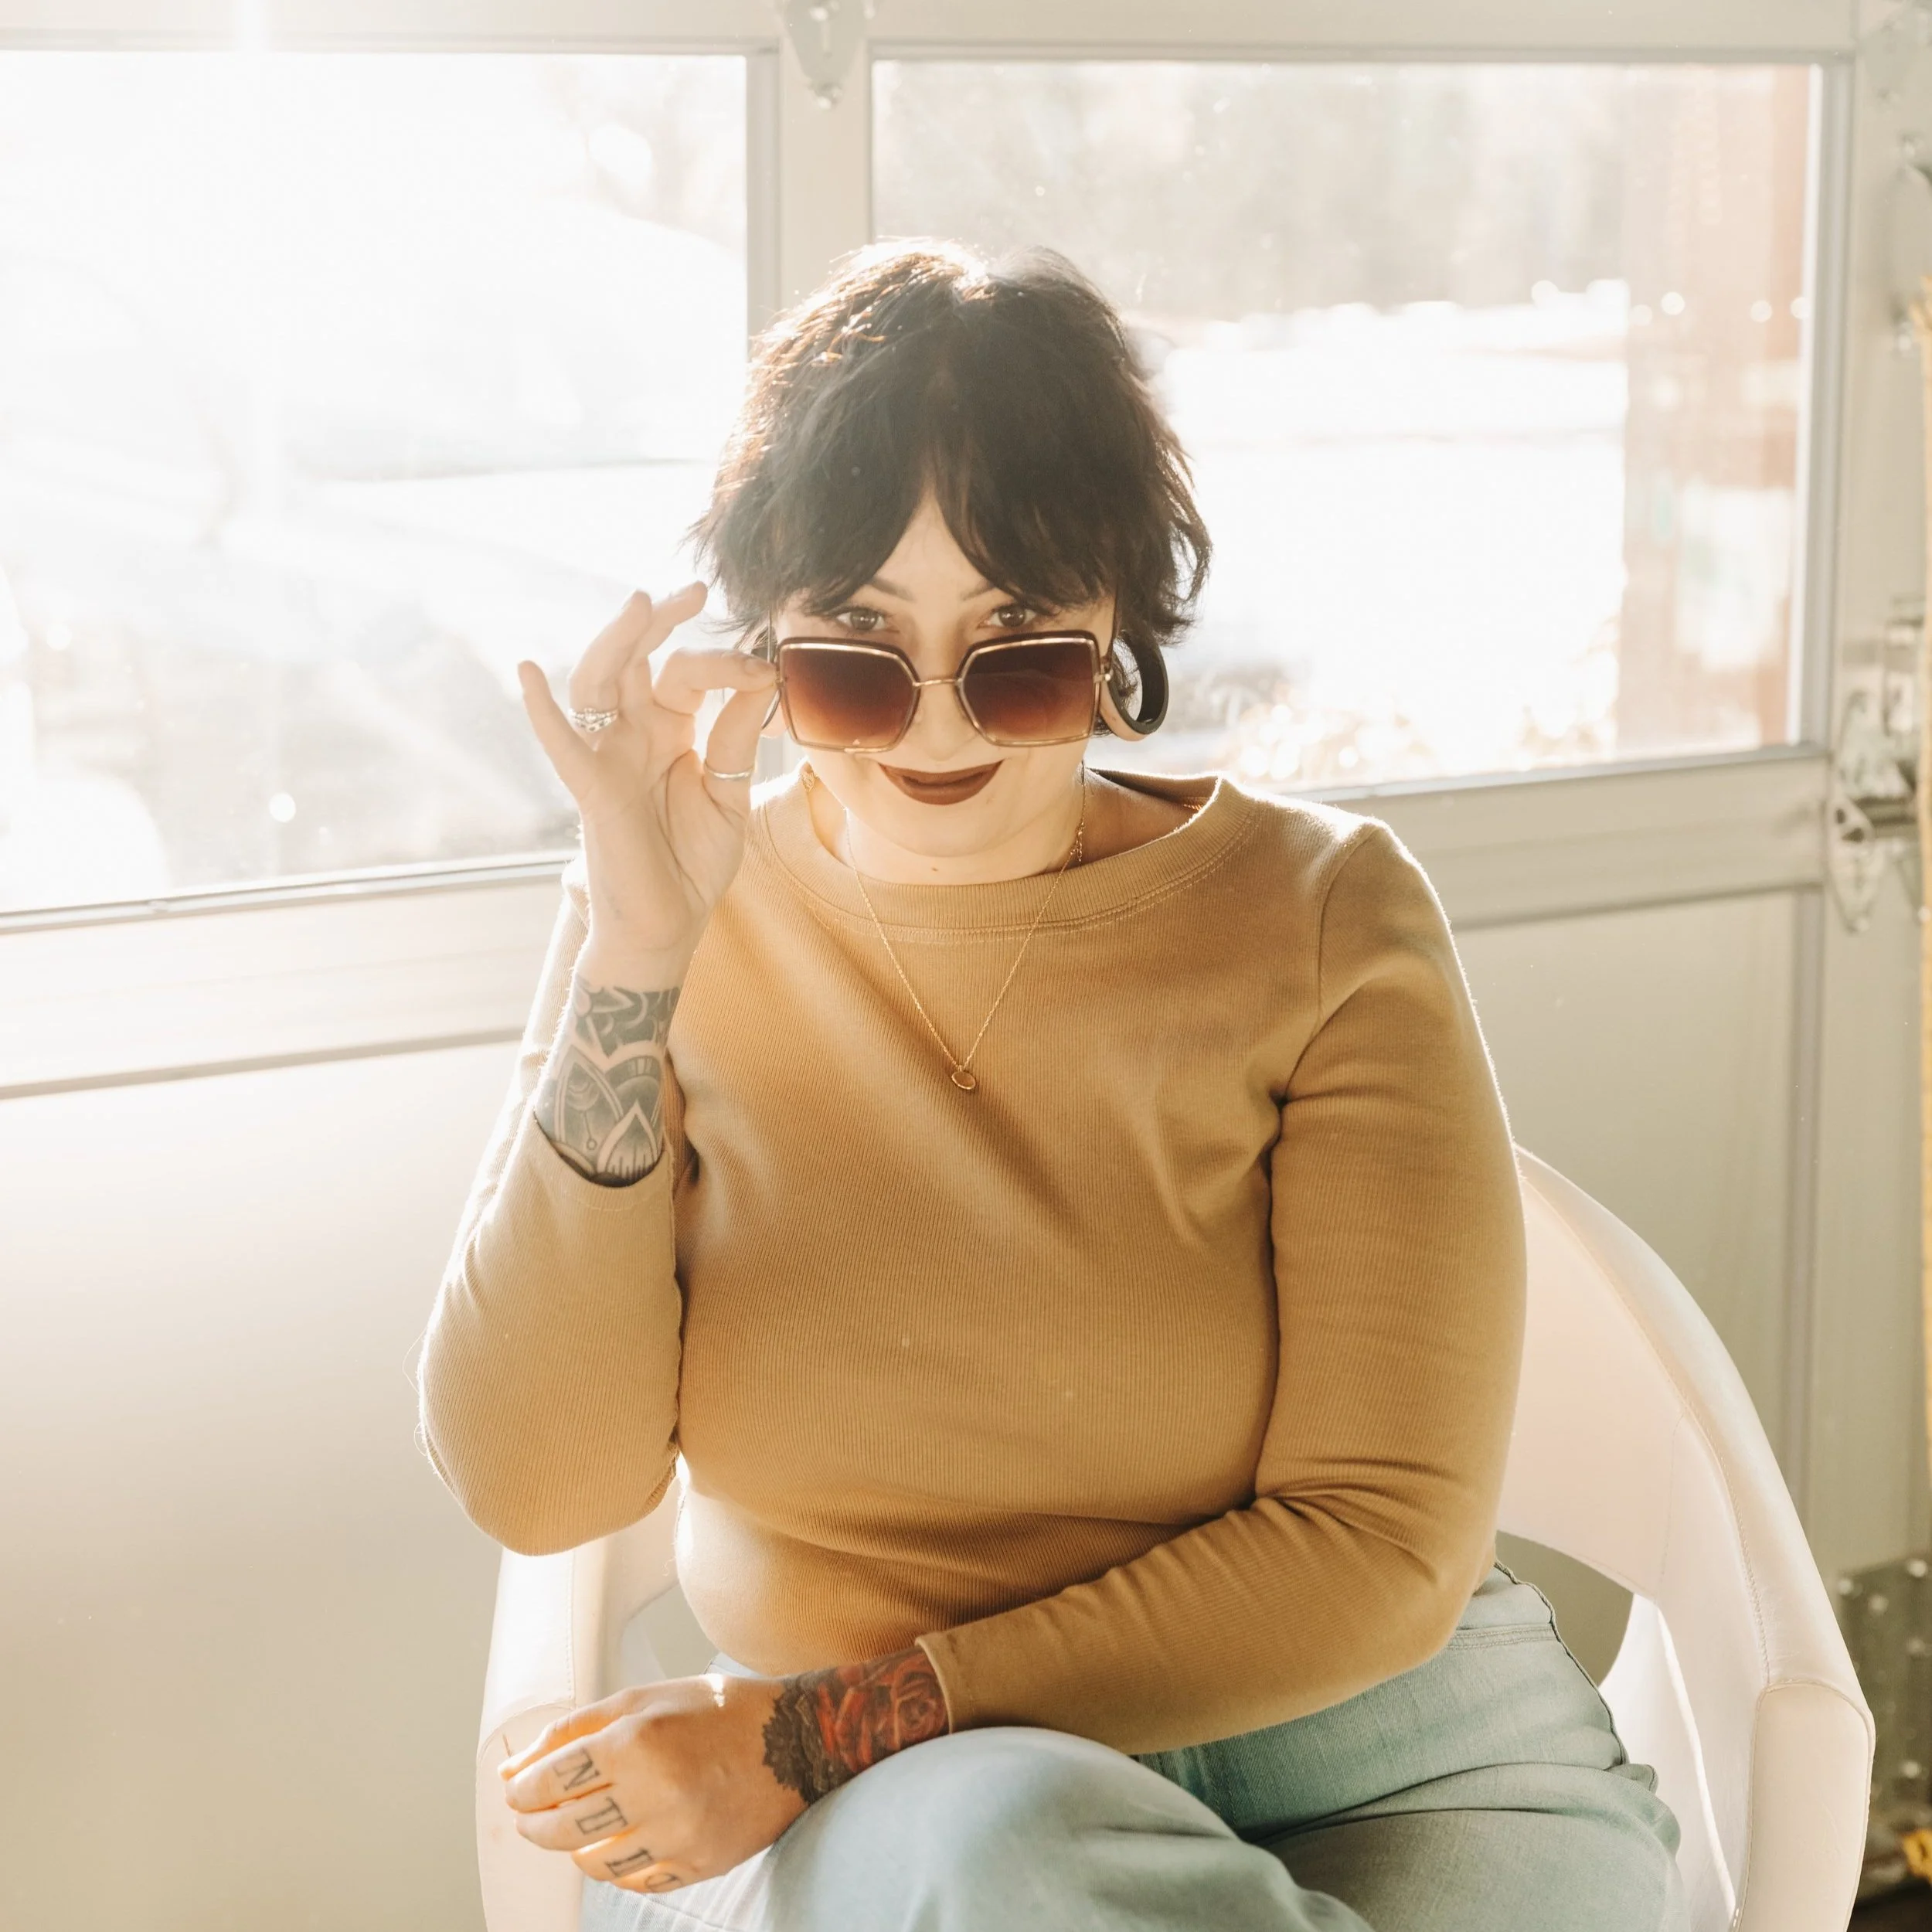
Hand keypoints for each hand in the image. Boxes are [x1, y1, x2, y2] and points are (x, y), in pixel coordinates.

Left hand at [499, 1649, 951, 1892]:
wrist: (795, 1741)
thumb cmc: (716, 1711)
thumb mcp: (645, 1698)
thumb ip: (577, 1728)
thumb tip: (517, 1764)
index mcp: (638, 1740)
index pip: (553, 1778)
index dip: (524, 1787)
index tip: (516, 1788)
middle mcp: (655, 1792)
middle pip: (565, 1826)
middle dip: (535, 1822)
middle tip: (528, 1814)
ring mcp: (678, 1836)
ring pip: (595, 1863)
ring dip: (573, 1847)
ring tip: (574, 1828)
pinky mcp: (698, 1865)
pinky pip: (636, 1880)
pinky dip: (617, 1865)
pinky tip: (617, 1841)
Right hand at [518, 585, 777, 981]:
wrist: (671, 925)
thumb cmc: (693, 863)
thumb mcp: (729, 795)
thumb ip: (735, 740)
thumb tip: (761, 681)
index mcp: (671, 730)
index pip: (690, 675)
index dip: (727, 666)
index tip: (766, 672)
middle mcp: (634, 734)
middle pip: (637, 661)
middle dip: (660, 623)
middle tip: (692, 591)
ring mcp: (608, 757)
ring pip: (599, 684)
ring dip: (615, 642)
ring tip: (638, 604)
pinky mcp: (592, 789)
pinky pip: (562, 746)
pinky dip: (543, 710)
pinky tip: (529, 671)